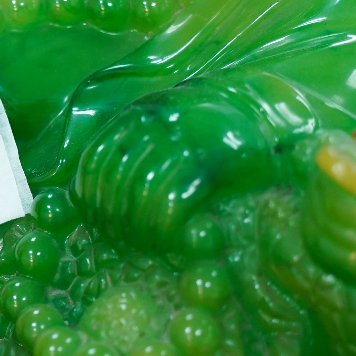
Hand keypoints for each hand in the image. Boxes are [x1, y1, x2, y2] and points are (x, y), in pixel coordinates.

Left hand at [73, 86, 269, 247]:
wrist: (265, 112)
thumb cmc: (208, 129)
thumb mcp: (162, 128)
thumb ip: (131, 150)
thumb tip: (89, 194)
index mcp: (136, 115)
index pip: (94, 160)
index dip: (91, 197)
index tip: (96, 222)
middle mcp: (154, 124)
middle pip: (115, 181)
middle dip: (115, 219)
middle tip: (124, 241)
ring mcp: (181, 141)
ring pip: (141, 194)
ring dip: (141, 227)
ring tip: (150, 244)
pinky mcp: (210, 162)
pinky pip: (173, 202)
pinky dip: (167, 227)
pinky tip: (173, 239)